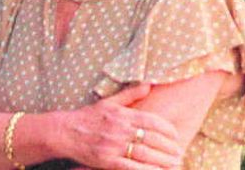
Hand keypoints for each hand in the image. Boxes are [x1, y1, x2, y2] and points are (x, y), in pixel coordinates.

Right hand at [58, 84, 181, 168]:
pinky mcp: (106, 160)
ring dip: (162, 160)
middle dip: (168, 147)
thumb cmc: (89, 117)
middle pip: (151, 139)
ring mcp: (113, 146)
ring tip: (174, 163)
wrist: (65, 132)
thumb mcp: (110, 102)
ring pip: (143, 154)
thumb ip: (131, 94)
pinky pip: (130, 167)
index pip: (151, 121)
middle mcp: (119, 129)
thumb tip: (149, 83)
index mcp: (122, 115)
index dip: (167, 129)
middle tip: (180, 152)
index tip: (176, 135)